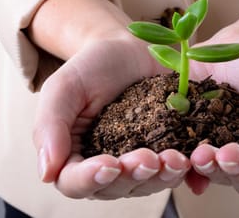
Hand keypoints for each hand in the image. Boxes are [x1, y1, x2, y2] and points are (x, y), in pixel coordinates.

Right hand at [32, 34, 190, 198]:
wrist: (129, 49)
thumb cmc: (91, 68)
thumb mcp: (65, 87)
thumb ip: (50, 126)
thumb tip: (45, 174)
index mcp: (73, 156)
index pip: (74, 182)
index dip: (91, 179)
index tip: (110, 164)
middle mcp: (106, 167)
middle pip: (115, 188)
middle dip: (133, 176)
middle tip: (148, 158)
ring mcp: (138, 162)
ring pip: (148, 185)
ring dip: (162, 177)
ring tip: (175, 158)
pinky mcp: (165, 152)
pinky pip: (174, 170)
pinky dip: (185, 170)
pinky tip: (192, 158)